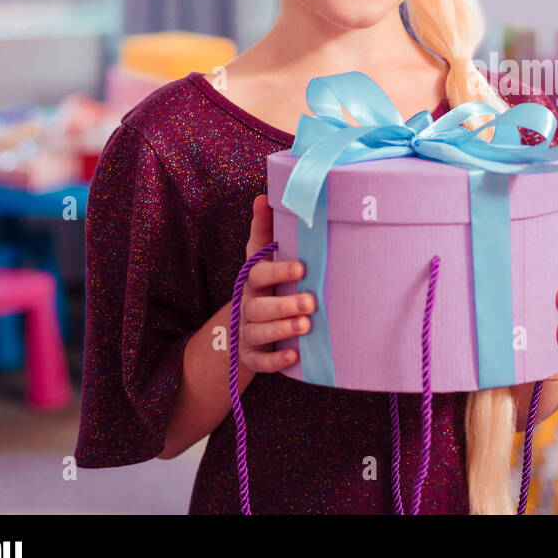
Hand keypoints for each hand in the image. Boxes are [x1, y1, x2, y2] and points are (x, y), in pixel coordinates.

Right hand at [239, 194, 314, 373]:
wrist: (247, 324)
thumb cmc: (266, 283)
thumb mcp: (263, 256)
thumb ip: (265, 229)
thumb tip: (263, 196)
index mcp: (253, 281)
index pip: (259, 273)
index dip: (279, 270)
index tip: (303, 268)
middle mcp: (248, 306)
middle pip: (259, 306)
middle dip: (284, 304)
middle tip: (311, 302)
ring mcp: (248, 332)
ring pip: (259, 333)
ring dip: (282, 330)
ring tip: (306, 326)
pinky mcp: (252, 356)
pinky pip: (260, 362)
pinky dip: (275, 360)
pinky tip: (294, 356)